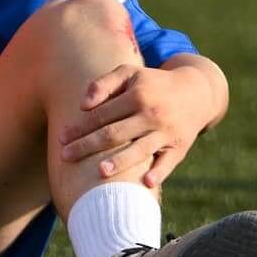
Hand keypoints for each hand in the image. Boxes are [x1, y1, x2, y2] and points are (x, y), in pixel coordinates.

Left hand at [57, 63, 216, 187]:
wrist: (196, 92)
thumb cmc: (151, 83)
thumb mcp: (129, 73)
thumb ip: (103, 84)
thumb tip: (82, 105)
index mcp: (137, 95)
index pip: (102, 114)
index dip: (80, 126)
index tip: (61, 137)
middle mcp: (152, 115)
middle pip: (115, 134)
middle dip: (88, 146)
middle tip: (65, 156)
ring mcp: (167, 133)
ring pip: (139, 150)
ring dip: (119, 162)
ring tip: (99, 173)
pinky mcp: (180, 148)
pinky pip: (168, 164)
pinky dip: (158, 173)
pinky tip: (144, 183)